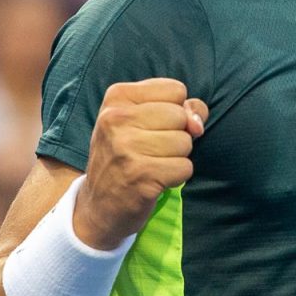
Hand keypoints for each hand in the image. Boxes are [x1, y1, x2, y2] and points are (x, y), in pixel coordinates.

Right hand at [73, 78, 207, 249]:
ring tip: (151, 164)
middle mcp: (117, 118)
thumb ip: (181, 109)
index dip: (176, 111)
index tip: (153, 127)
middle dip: (176, 135)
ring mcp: (126, 147)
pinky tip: (154, 180)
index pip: (176, 90)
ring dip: (176, 157)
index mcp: (117, 96)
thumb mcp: (143, 121)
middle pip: (181, 116)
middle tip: (150, 150)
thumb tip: (197, 125)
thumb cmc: (127, 156)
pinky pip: (185, 167)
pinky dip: (176, 176)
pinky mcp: (140, 175)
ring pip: (185, 142)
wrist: (98, 205)